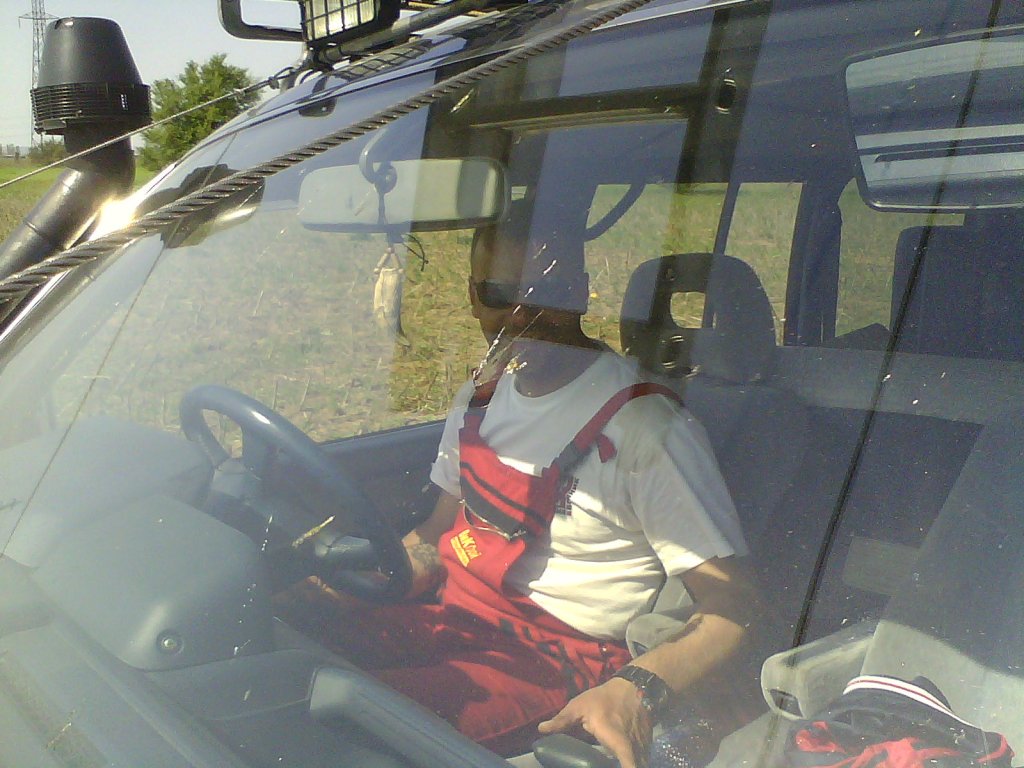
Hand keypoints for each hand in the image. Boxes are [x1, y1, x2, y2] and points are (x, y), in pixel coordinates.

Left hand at [538, 677, 652, 767]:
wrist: (635, 687)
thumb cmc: (604, 698)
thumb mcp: (580, 706)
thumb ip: (562, 720)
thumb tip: (541, 729)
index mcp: (615, 739)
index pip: (628, 761)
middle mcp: (633, 745)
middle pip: (637, 765)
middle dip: (627, 767)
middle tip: (608, 765)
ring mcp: (643, 746)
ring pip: (641, 763)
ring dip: (630, 764)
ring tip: (617, 762)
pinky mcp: (647, 745)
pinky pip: (643, 759)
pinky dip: (635, 762)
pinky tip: (623, 761)